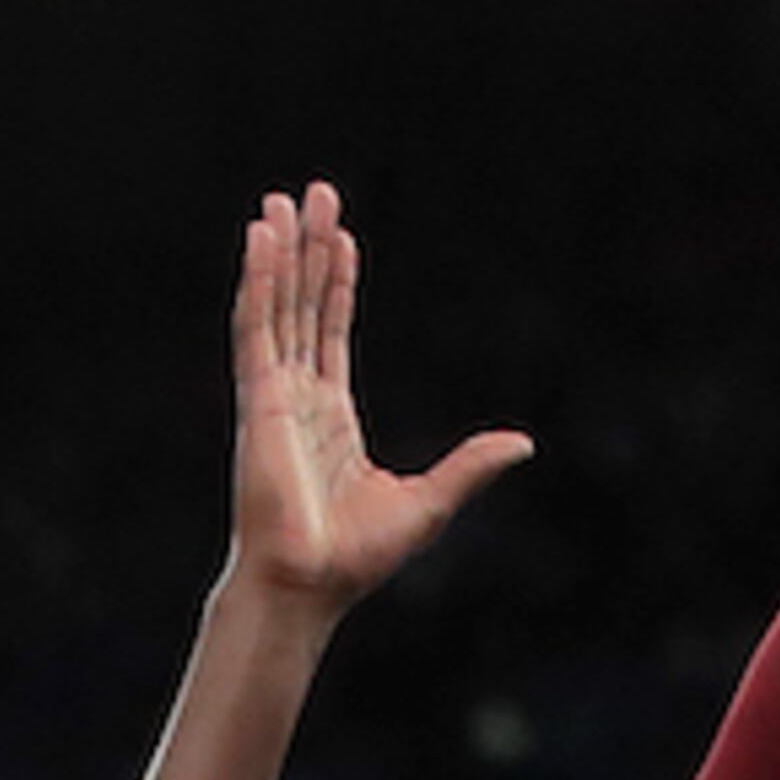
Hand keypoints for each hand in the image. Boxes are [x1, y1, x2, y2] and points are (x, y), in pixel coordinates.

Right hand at [228, 181, 532, 613]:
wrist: (312, 585)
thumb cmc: (357, 557)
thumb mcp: (430, 502)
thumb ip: (469, 465)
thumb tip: (523, 443)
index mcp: (331, 417)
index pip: (331, 333)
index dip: (336, 285)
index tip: (342, 239)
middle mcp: (298, 398)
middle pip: (301, 306)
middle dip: (307, 250)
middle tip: (311, 194)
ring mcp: (273, 396)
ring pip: (275, 307)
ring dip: (279, 254)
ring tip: (282, 201)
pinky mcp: (257, 400)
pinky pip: (256, 328)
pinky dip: (257, 283)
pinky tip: (262, 240)